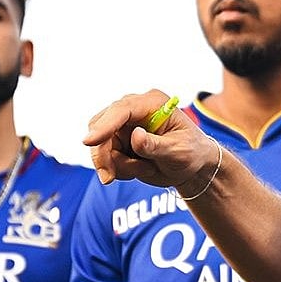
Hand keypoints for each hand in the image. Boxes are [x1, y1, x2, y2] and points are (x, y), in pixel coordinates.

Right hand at [84, 89, 218, 190]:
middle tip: (109, 178)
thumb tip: (135, 137)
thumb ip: (156, 145)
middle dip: (103, 154)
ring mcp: (124, 125)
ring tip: (146, 169)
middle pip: (101, 126)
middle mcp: (134, 110)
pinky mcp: (118, 140)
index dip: (104, 125)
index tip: (89, 142)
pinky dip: (119, 169)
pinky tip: (140, 169)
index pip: (122, 109)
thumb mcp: (179, 151)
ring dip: (119, 166)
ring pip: (100, 146)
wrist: (191, 166)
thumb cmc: (191, 153)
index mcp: (152, 103)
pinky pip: (105, 157)